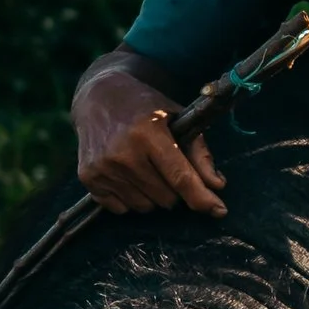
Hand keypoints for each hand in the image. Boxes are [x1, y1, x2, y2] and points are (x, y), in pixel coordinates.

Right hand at [74, 56, 227, 214]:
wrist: (98, 97)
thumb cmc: (145, 108)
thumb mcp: (177, 119)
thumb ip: (199, 153)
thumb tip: (217, 186)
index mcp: (148, 134)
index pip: (180, 177)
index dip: (201, 198)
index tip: (219, 211)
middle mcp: (123, 153)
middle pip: (166, 198)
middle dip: (173, 188)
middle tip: (163, 165)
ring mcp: (103, 168)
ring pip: (145, 207)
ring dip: (152, 194)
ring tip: (144, 167)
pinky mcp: (88, 178)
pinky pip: (122, 209)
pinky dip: (130, 198)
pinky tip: (126, 173)